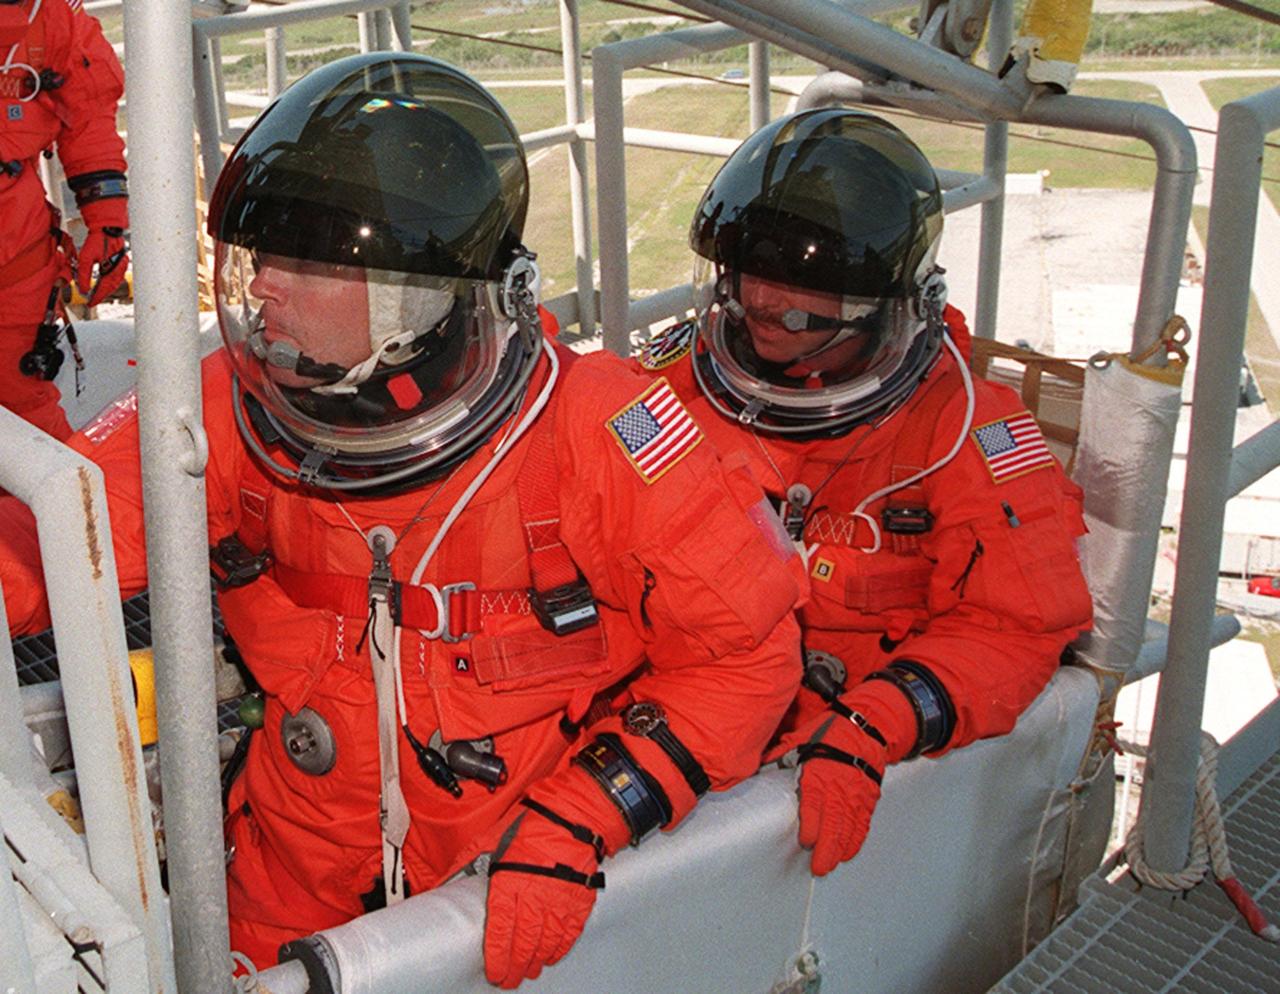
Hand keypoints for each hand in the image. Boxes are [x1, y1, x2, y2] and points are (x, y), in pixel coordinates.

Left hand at [76, 198, 129, 305]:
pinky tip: (104, 281)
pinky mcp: (121, 261)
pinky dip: (109, 281)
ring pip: (114, 282)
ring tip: (97, 292)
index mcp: (112, 270)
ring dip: (106, 288)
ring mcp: (122, 265)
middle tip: (93, 300)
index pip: (104, 289)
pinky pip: (116, 275)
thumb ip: (83, 274)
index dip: (97, 297)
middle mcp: (120, 269)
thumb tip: (83, 288)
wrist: (106, 227)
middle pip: (111, 287)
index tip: (90, 303)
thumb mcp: (85, 258)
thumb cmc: (97, 240)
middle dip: (101, 294)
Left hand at [484, 800, 605, 988]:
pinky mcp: (580, 900)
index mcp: (509, 882)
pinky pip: (569, 933)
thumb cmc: (530, 824)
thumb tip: (442, 883)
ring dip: (536, 961)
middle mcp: (535, 896)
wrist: (573, 814)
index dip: (496, 958)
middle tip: (509, 980)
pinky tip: (551, 955)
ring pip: (546, 943)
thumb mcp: (490, 839)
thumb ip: (467, 864)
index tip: (493, 972)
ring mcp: (560, 900)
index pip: (500, 931)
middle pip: (523, 944)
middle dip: (515, 967)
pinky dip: (559, 948)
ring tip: (529, 971)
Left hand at [795, 681, 915, 875]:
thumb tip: (759, 763)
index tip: (806, 841)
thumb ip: (781, 755)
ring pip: (848, 827)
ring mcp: (856, 794)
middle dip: (826, 848)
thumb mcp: (801, 738)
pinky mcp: (868, 797)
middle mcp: (839, 787)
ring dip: (840, 848)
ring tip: (831, 865)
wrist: (866, 727)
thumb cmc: (830, 732)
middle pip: (833, 823)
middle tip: (819, 868)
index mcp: (819, 773)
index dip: (811, 825)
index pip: (814, 804)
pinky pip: (863, 822)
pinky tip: (849, 852)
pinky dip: (856, 839)